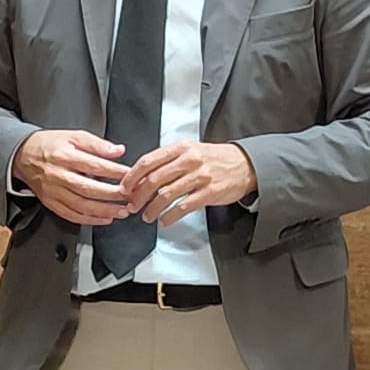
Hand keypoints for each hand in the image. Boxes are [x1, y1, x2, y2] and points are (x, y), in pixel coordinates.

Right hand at [12, 130, 131, 224]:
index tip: (130, 175)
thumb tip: (118, 151)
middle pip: (88, 188)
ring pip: (81, 205)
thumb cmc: (51, 145)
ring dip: (104, 210)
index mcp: (64, 156)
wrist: (23, 155)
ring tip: (122, 211)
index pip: (94, 165)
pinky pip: (71, 215)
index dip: (114, 172)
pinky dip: (90, 219)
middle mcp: (58, 175)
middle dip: (112, 195)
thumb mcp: (74, 136)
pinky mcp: (50, 203)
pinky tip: (104, 218)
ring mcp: (53, 192)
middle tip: (130, 196)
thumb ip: (97, 144)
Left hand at [121, 141, 256, 224]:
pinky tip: (164, 221)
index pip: (148, 161)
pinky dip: (169, 217)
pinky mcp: (209, 192)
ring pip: (166, 195)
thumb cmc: (214, 159)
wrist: (244, 165)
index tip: (124, 188)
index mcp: (180, 148)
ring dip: (152, 208)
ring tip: (146, 216)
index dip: (132, 177)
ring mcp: (200, 177)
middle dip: (138, 196)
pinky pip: (183, 207)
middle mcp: (189, 160)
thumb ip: (167, 161)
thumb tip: (141, 176)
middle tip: (132, 205)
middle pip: (154, 179)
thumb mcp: (190, 151)